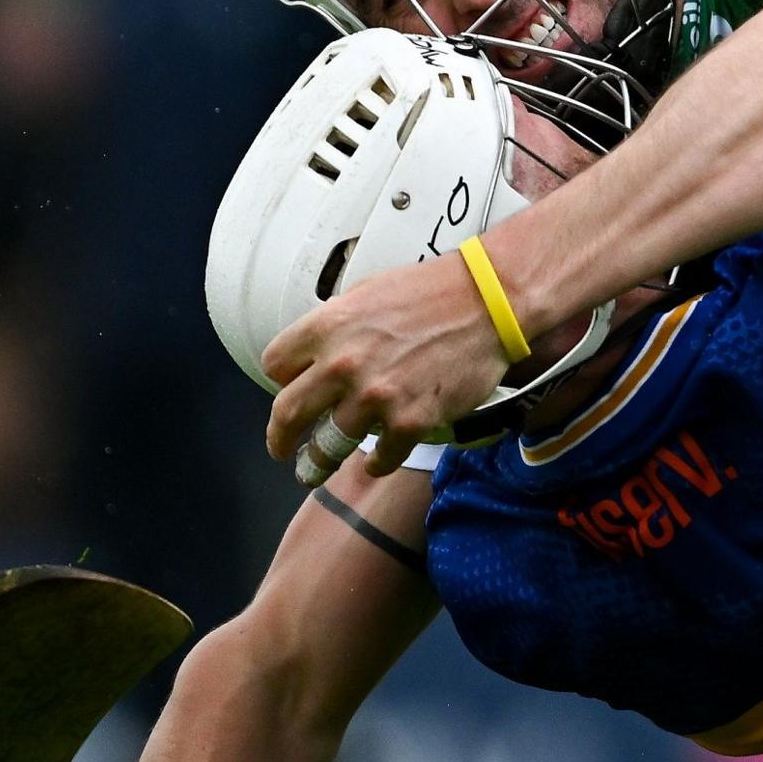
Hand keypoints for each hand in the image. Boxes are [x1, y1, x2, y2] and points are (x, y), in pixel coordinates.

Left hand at [262, 250, 507, 482]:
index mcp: (326, 328)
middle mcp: (342, 365)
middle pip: (287, 414)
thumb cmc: (430, 291)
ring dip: (321, 461)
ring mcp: (375, 397)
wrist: (488, 301)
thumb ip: (334, 326)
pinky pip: (380, 457)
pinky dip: (375, 463)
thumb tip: (320, 353)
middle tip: (282, 450)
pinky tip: (375, 462)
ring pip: (329, 445)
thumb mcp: (365, 294)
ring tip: (317, 470)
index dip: (283, 380)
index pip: (274, 366)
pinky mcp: (410, 421)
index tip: (292, 390)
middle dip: (280, 439)